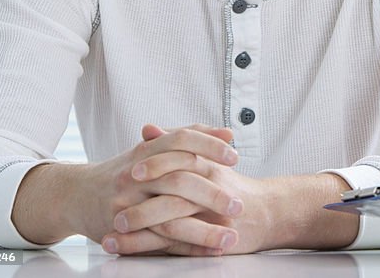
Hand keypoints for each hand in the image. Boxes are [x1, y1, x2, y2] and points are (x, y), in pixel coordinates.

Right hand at [13, 122, 239, 250]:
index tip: (235, 157)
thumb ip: (191, 138)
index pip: (181, 140)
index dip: (209, 146)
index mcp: (146, 150)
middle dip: (212, 194)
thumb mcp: (153, 148)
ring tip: (232, 237)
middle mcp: (135, 175)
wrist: (76, 195)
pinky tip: (210, 251)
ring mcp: (126, 203)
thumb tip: (229, 134)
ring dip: (204, 230)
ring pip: (170, 217)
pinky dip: (187, 248)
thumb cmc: (126, 170)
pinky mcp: (122, 231)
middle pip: (178, 181)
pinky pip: (158, 242)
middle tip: (239, 205)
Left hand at [105, 126, 359, 253]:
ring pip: (173, 221)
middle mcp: (210, 188)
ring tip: (111, 233)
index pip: (181, 159)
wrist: (269, 213)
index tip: (130, 167)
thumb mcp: (207, 161)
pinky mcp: (209, 240)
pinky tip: (123, 250)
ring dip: (140, 228)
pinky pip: (175, 246)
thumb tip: (148, 129)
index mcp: (207, 166)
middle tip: (116, 204)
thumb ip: (177, 144)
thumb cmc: (231, 185)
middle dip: (144, 199)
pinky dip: (148, 248)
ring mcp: (210, 216)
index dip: (156, 163)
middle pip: (175, 190)